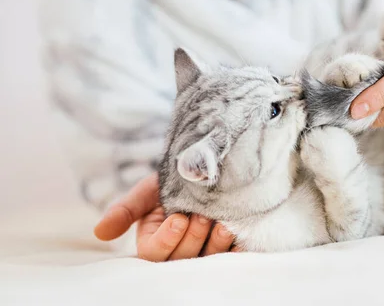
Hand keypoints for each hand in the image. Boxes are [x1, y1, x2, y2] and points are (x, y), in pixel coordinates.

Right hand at [94, 173, 239, 260]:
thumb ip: (126, 209)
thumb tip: (99, 232)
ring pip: (206, 259)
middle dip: (193, 237)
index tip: (179, 218)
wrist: (203, 169)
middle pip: (181, 259)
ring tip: (223, 224)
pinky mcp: (226, 247)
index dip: (167, 239)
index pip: (154, 253)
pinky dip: (235, 248)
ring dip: (216, 244)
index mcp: (153, 241)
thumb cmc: (171, 182)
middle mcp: (177, 251)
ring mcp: (203, 251)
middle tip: (201, 215)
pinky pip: (231, 255)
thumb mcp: (147, 191)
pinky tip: (239, 236)